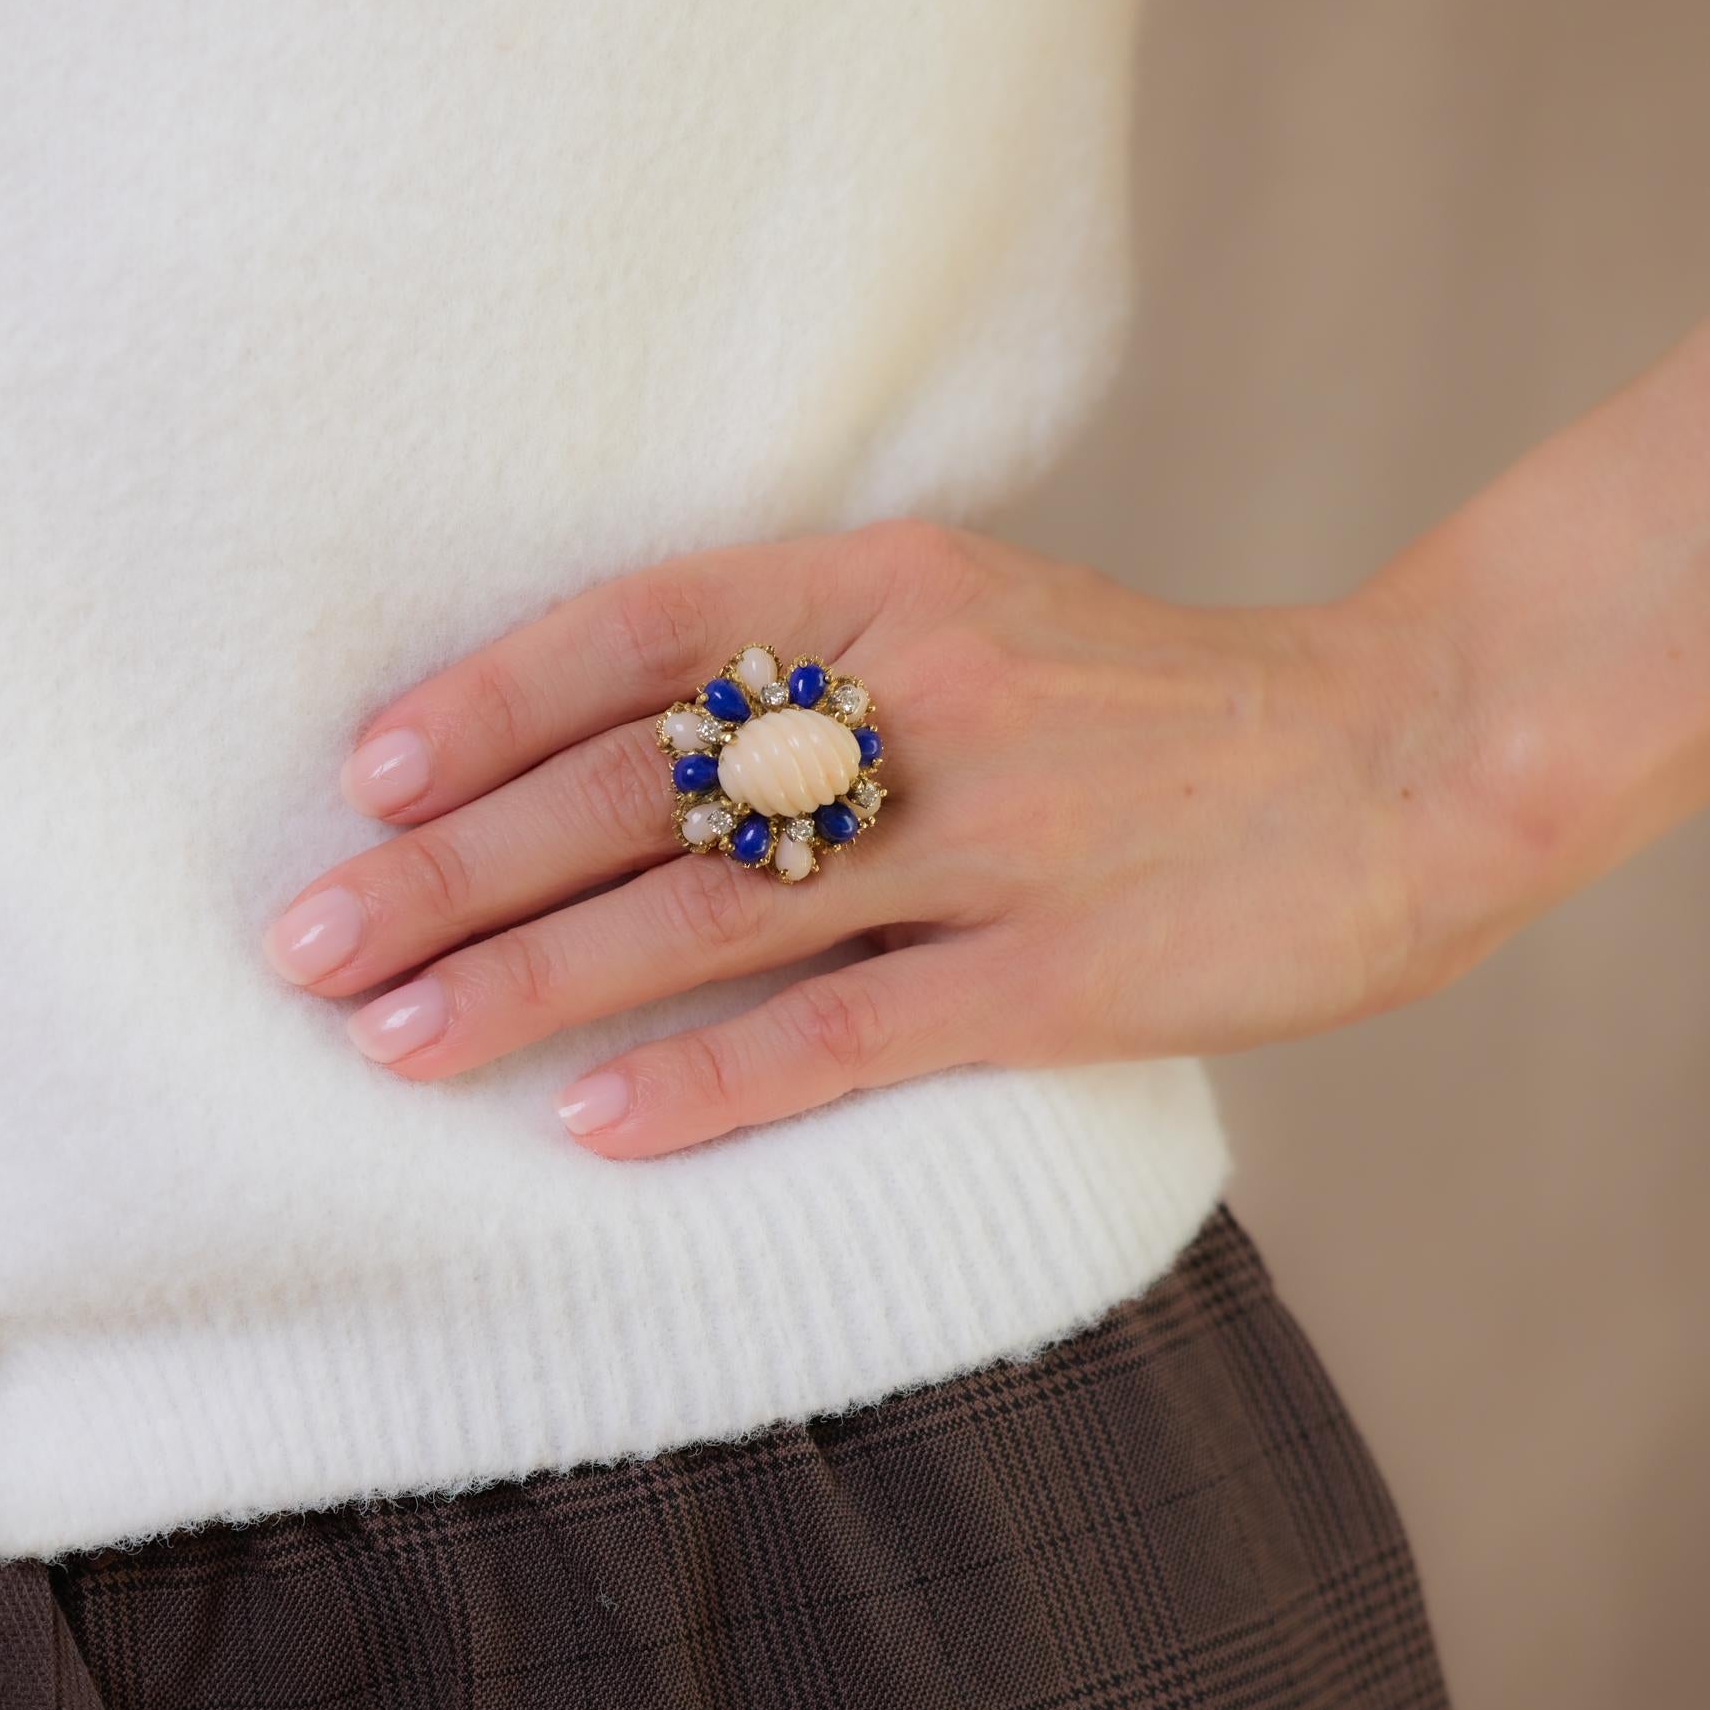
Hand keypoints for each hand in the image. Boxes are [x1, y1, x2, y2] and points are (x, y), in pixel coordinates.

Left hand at [261, 515, 1492, 1156]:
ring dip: (530, 983)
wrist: (1402, 754)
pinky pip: (848, 1030)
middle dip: (451, 871)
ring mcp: (993, 834)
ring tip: (389, 1043)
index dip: (487, 705)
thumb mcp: (992, 616)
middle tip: (306, 942)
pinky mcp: (1060, 970)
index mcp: (896, 583)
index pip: (639, 629)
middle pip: (635, 786)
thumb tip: (642, 742)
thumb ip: (832, 659)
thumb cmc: (1166, 701)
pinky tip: (592, 1127)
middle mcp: (925, 692)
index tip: (366, 781)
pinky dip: (710, 1080)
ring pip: (709, 913)